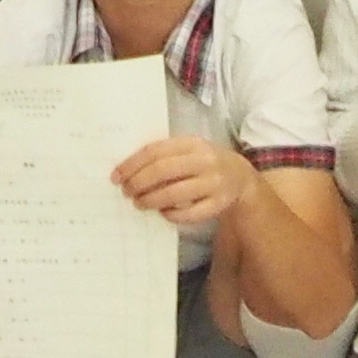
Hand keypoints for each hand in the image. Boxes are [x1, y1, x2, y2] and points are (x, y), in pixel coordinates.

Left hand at [114, 135, 249, 229]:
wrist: (240, 177)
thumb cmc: (204, 163)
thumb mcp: (189, 151)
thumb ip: (164, 155)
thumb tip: (128, 170)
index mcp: (192, 143)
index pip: (155, 151)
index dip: (132, 164)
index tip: (117, 176)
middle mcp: (204, 161)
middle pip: (162, 171)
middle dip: (138, 183)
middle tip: (126, 191)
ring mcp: (213, 183)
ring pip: (174, 194)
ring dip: (150, 200)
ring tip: (138, 203)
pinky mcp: (218, 205)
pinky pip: (189, 214)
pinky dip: (170, 214)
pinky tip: (162, 212)